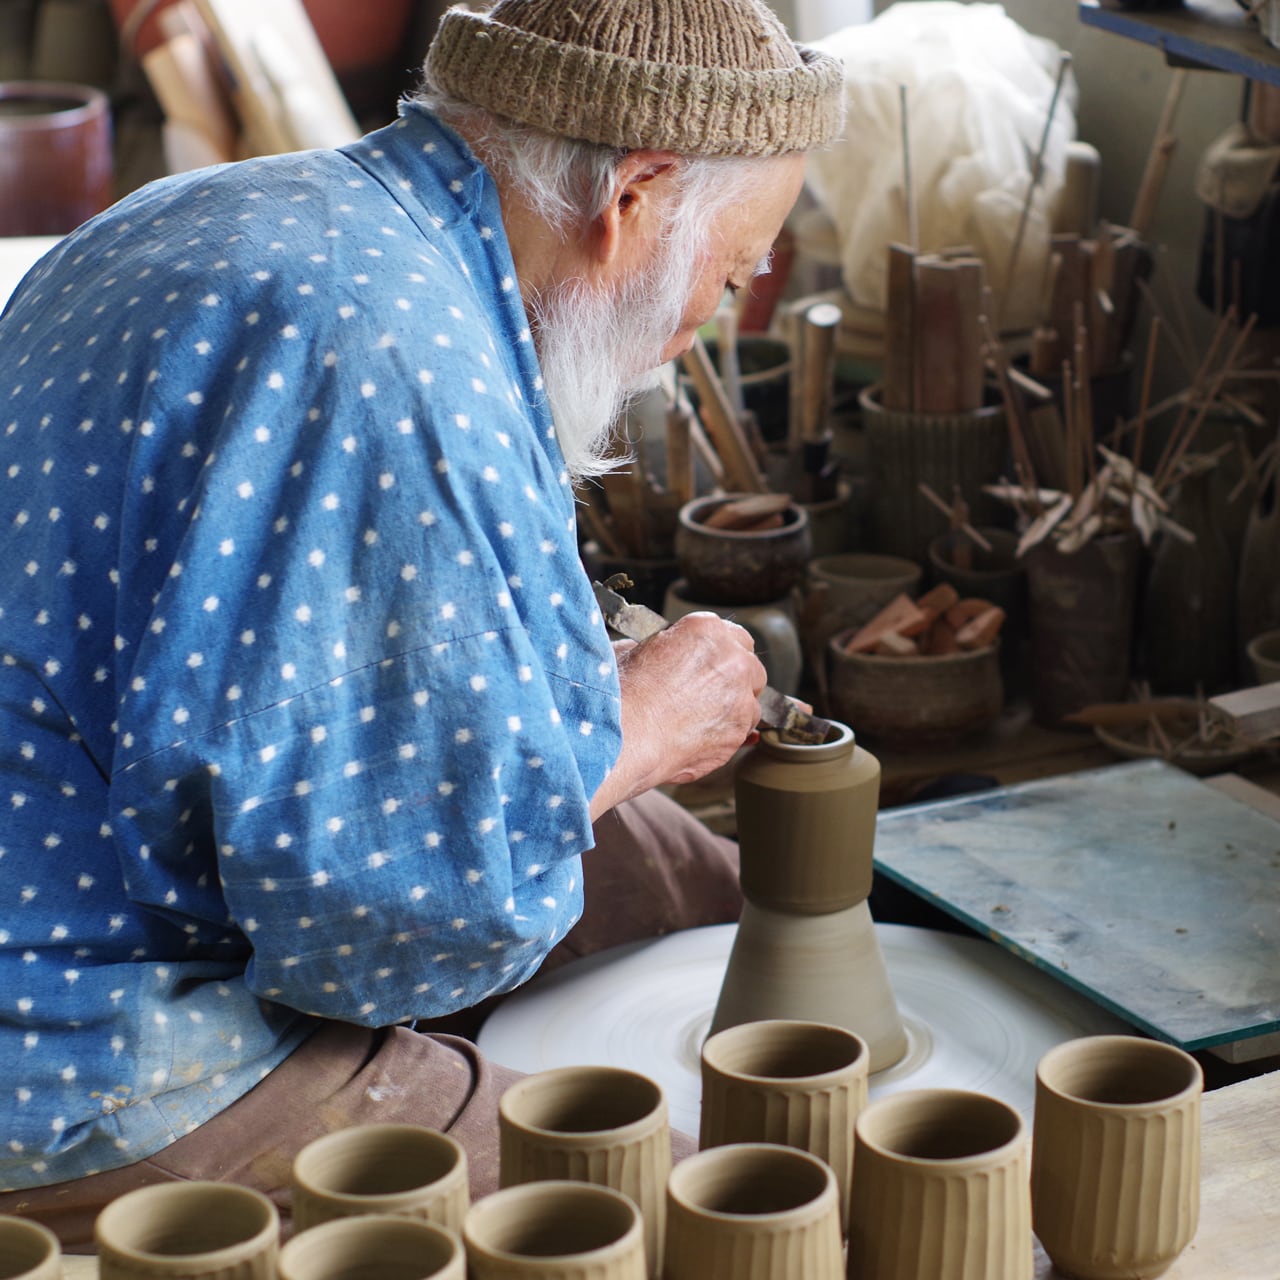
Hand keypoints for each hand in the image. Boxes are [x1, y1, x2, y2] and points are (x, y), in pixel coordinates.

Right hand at [591, 612, 766, 818]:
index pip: (730, 634)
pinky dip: (729, 733)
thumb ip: (659, 647)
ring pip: (750, 700)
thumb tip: (659, 654)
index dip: (718, 652)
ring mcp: (741, 697)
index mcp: (707, 630)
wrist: (628, 736)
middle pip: (748, 665)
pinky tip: (702, 736)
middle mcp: (732, 659)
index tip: (708, 664)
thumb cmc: (623, 694)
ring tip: (700, 719)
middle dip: (733, 678)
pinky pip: (744, 730)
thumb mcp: (631, 650)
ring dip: (733, 707)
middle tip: (707, 692)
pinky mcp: (740, 730)